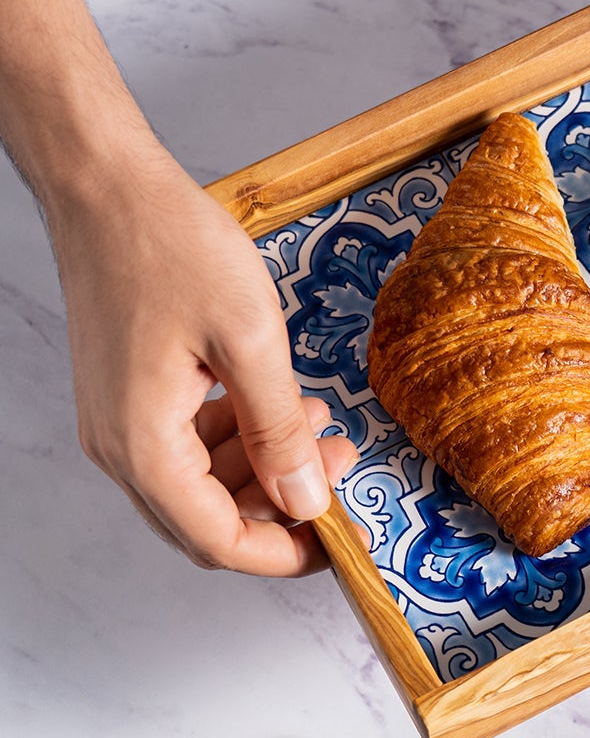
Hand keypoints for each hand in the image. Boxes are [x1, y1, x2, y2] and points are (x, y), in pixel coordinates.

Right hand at [49, 138, 355, 572]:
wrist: (104, 185)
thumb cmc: (167, 244)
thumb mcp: (250, 339)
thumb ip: (280, 429)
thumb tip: (306, 499)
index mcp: (144, 446)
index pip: (218, 542)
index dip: (284, 553)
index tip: (337, 540)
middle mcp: (120, 448)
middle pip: (205, 523)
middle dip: (279, 507)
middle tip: (337, 463)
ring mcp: (117, 424)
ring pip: (198, 486)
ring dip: (261, 468)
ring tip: (317, 421)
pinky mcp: (125, 397)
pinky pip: (184, 447)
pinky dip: (234, 438)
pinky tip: (275, 402)